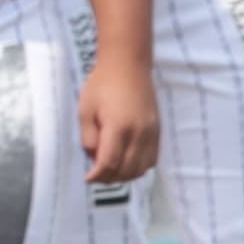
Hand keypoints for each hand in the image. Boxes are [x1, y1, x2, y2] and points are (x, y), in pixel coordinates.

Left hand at [77, 52, 159, 186]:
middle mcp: (139, 132)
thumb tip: (93, 159)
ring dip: (125, 176)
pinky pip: (152, 159)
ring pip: (142, 168)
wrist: (128, 65)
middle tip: (97, 176)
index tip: (88, 178)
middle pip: (127, 170)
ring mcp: (151, 132)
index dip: (97, 175)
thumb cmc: (102, 84)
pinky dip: (139, 168)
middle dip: (109, 178)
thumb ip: (89, 137)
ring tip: (110, 172)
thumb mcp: (85, 110)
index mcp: (118, 126)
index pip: (109, 163)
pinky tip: (127, 164)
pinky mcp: (157, 130)